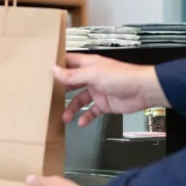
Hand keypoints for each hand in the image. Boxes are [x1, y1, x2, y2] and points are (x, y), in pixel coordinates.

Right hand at [53, 53, 168, 126]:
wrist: (143, 91)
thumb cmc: (120, 77)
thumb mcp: (92, 74)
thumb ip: (72, 75)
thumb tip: (53, 70)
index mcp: (87, 64)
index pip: (67, 63)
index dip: (56, 66)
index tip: (42, 71)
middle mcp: (90, 76)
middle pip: (71, 82)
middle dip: (60, 90)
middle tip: (47, 97)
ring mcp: (97, 91)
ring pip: (79, 99)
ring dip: (71, 108)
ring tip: (64, 117)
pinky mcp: (104, 104)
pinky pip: (91, 111)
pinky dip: (85, 117)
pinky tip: (80, 123)